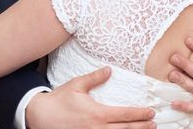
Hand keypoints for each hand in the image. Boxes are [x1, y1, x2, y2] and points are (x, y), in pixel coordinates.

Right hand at [26, 67, 155, 128]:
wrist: (38, 116)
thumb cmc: (58, 100)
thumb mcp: (77, 85)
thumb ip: (95, 78)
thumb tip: (109, 69)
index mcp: (97, 114)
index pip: (125, 114)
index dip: (140, 114)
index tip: (151, 112)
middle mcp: (97, 128)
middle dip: (141, 127)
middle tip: (154, 124)